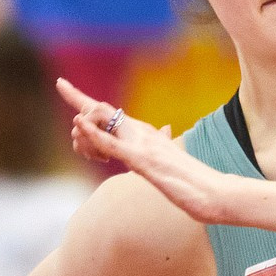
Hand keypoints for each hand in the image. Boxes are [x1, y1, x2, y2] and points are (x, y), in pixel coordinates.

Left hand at [56, 78, 241, 224]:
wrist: (214, 192)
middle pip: (101, 108)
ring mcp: (143, 144)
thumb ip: (163, 144)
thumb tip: (163, 131)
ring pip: (102, 123)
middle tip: (70, 116)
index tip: (61, 84)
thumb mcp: (172, 159)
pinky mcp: (143, 160)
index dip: (82, 98)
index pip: (109, 111)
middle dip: (75, 99)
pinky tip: (79, 125)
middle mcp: (143, 131)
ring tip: (88, 150)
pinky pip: (112, 145)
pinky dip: (93, 134)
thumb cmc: (195, 181)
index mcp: (146, 132)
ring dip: (83, 130)